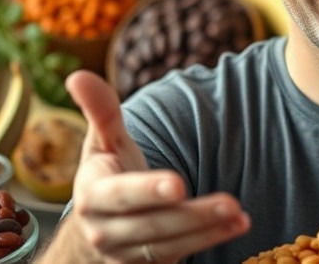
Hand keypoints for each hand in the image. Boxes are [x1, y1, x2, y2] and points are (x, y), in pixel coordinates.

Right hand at [65, 70, 250, 262]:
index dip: (148, 191)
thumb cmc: (107, 175)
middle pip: (153, 225)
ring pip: (170, 246)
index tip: (178, 185)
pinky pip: (180, 258)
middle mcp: (105, 231)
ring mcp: (127, 255)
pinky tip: (236, 227)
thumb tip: (78, 74)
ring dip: (208, 231)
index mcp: (92, 196)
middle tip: (231, 203)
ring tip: (240, 216)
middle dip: (194, 216)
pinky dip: (209, 243)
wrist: (97, 229)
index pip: (121, 195)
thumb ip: (100, 111)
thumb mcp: (102, 143)